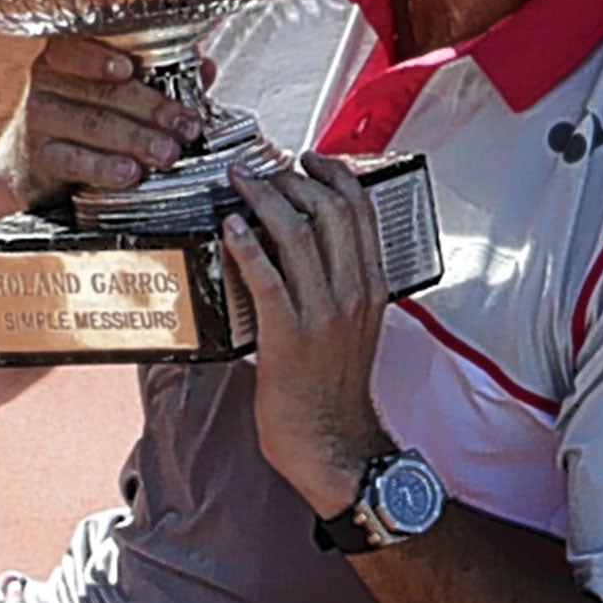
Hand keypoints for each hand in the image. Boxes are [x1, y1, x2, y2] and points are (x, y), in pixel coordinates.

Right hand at [3, 36, 204, 209]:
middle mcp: (47, 81)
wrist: (29, 164)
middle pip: (102, 92)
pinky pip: (75, 160)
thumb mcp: (111, 92)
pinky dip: (105, 167)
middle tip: (185, 126)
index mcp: (66, 55)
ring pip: (93, 125)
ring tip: (168, 152)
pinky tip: (129, 173)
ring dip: (136, 140)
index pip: (80, 46)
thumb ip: (158, 78)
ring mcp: (39, 119)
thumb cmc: (80, 118)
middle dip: (151, 109)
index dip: (103, 57)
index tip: (130, 69)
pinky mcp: (39, 157)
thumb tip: (204, 67)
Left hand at [222, 151, 389, 515]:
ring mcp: (322, 313)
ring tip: (240, 183)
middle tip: (262, 169)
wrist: (333, 444)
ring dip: (263, 199)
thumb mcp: (354, 326)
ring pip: (297, 234)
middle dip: (292, 179)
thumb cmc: (334, 388)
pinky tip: (231, 228)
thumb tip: (308, 247)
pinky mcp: (288, 336)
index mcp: (371, 286)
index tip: (310, 159)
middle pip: (329, 211)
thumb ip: (339, 285)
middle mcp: (352, 292)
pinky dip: (247, 246)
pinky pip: (267, 278)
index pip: (361, 211)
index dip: (334, 175)